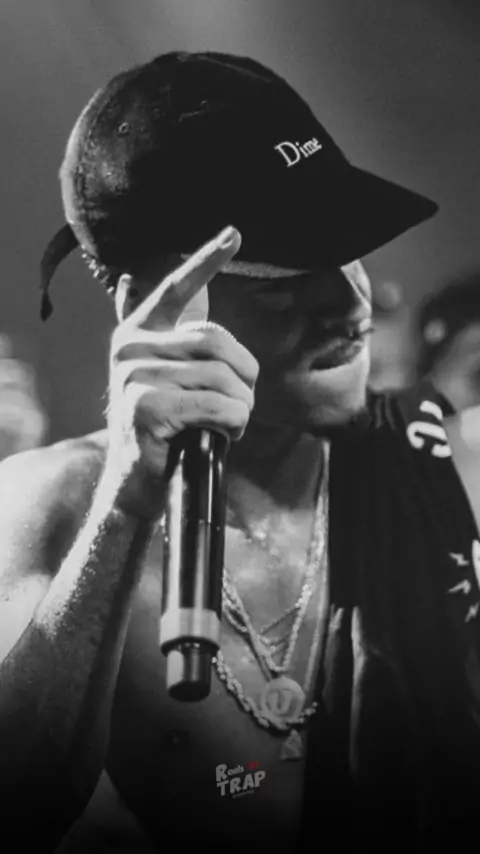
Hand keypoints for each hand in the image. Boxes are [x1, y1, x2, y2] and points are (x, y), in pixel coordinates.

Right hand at [104, 226, 258, 518]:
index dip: (206, 260)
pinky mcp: (146, 406)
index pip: (176, 288)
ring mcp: (134, 375)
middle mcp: (130, 346)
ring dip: (241, 408)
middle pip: (217, 341)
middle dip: (245, 376)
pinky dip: (234, 424)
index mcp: (138, 332)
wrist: (136, 481)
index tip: (235, 233)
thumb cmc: (165, 429)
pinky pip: (218, 406)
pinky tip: (224, 436)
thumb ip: (176, 342)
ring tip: (230, 424)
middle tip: (242, 402)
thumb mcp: (169, 378)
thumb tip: (164, 293)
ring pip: (222, 378)